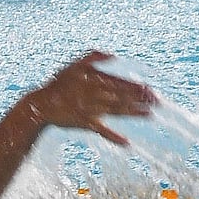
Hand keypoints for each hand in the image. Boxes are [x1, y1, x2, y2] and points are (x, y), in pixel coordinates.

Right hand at [26, 51, 155, 144]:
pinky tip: (126, 143)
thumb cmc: (58, 85)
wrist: (40, 104)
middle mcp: (95, 94)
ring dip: (133, 113)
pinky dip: (113, 137)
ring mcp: (91, 110)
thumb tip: (112, 54)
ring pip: (116, 111)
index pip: (119, 83)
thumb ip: (92, 57)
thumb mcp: (73, 66)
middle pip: (122, 96)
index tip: (150, 89)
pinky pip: (102, 131)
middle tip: (157, 101)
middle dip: (140, 99)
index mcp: (94, 81)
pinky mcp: (85, 123)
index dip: (135, 87)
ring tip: (149, 115)